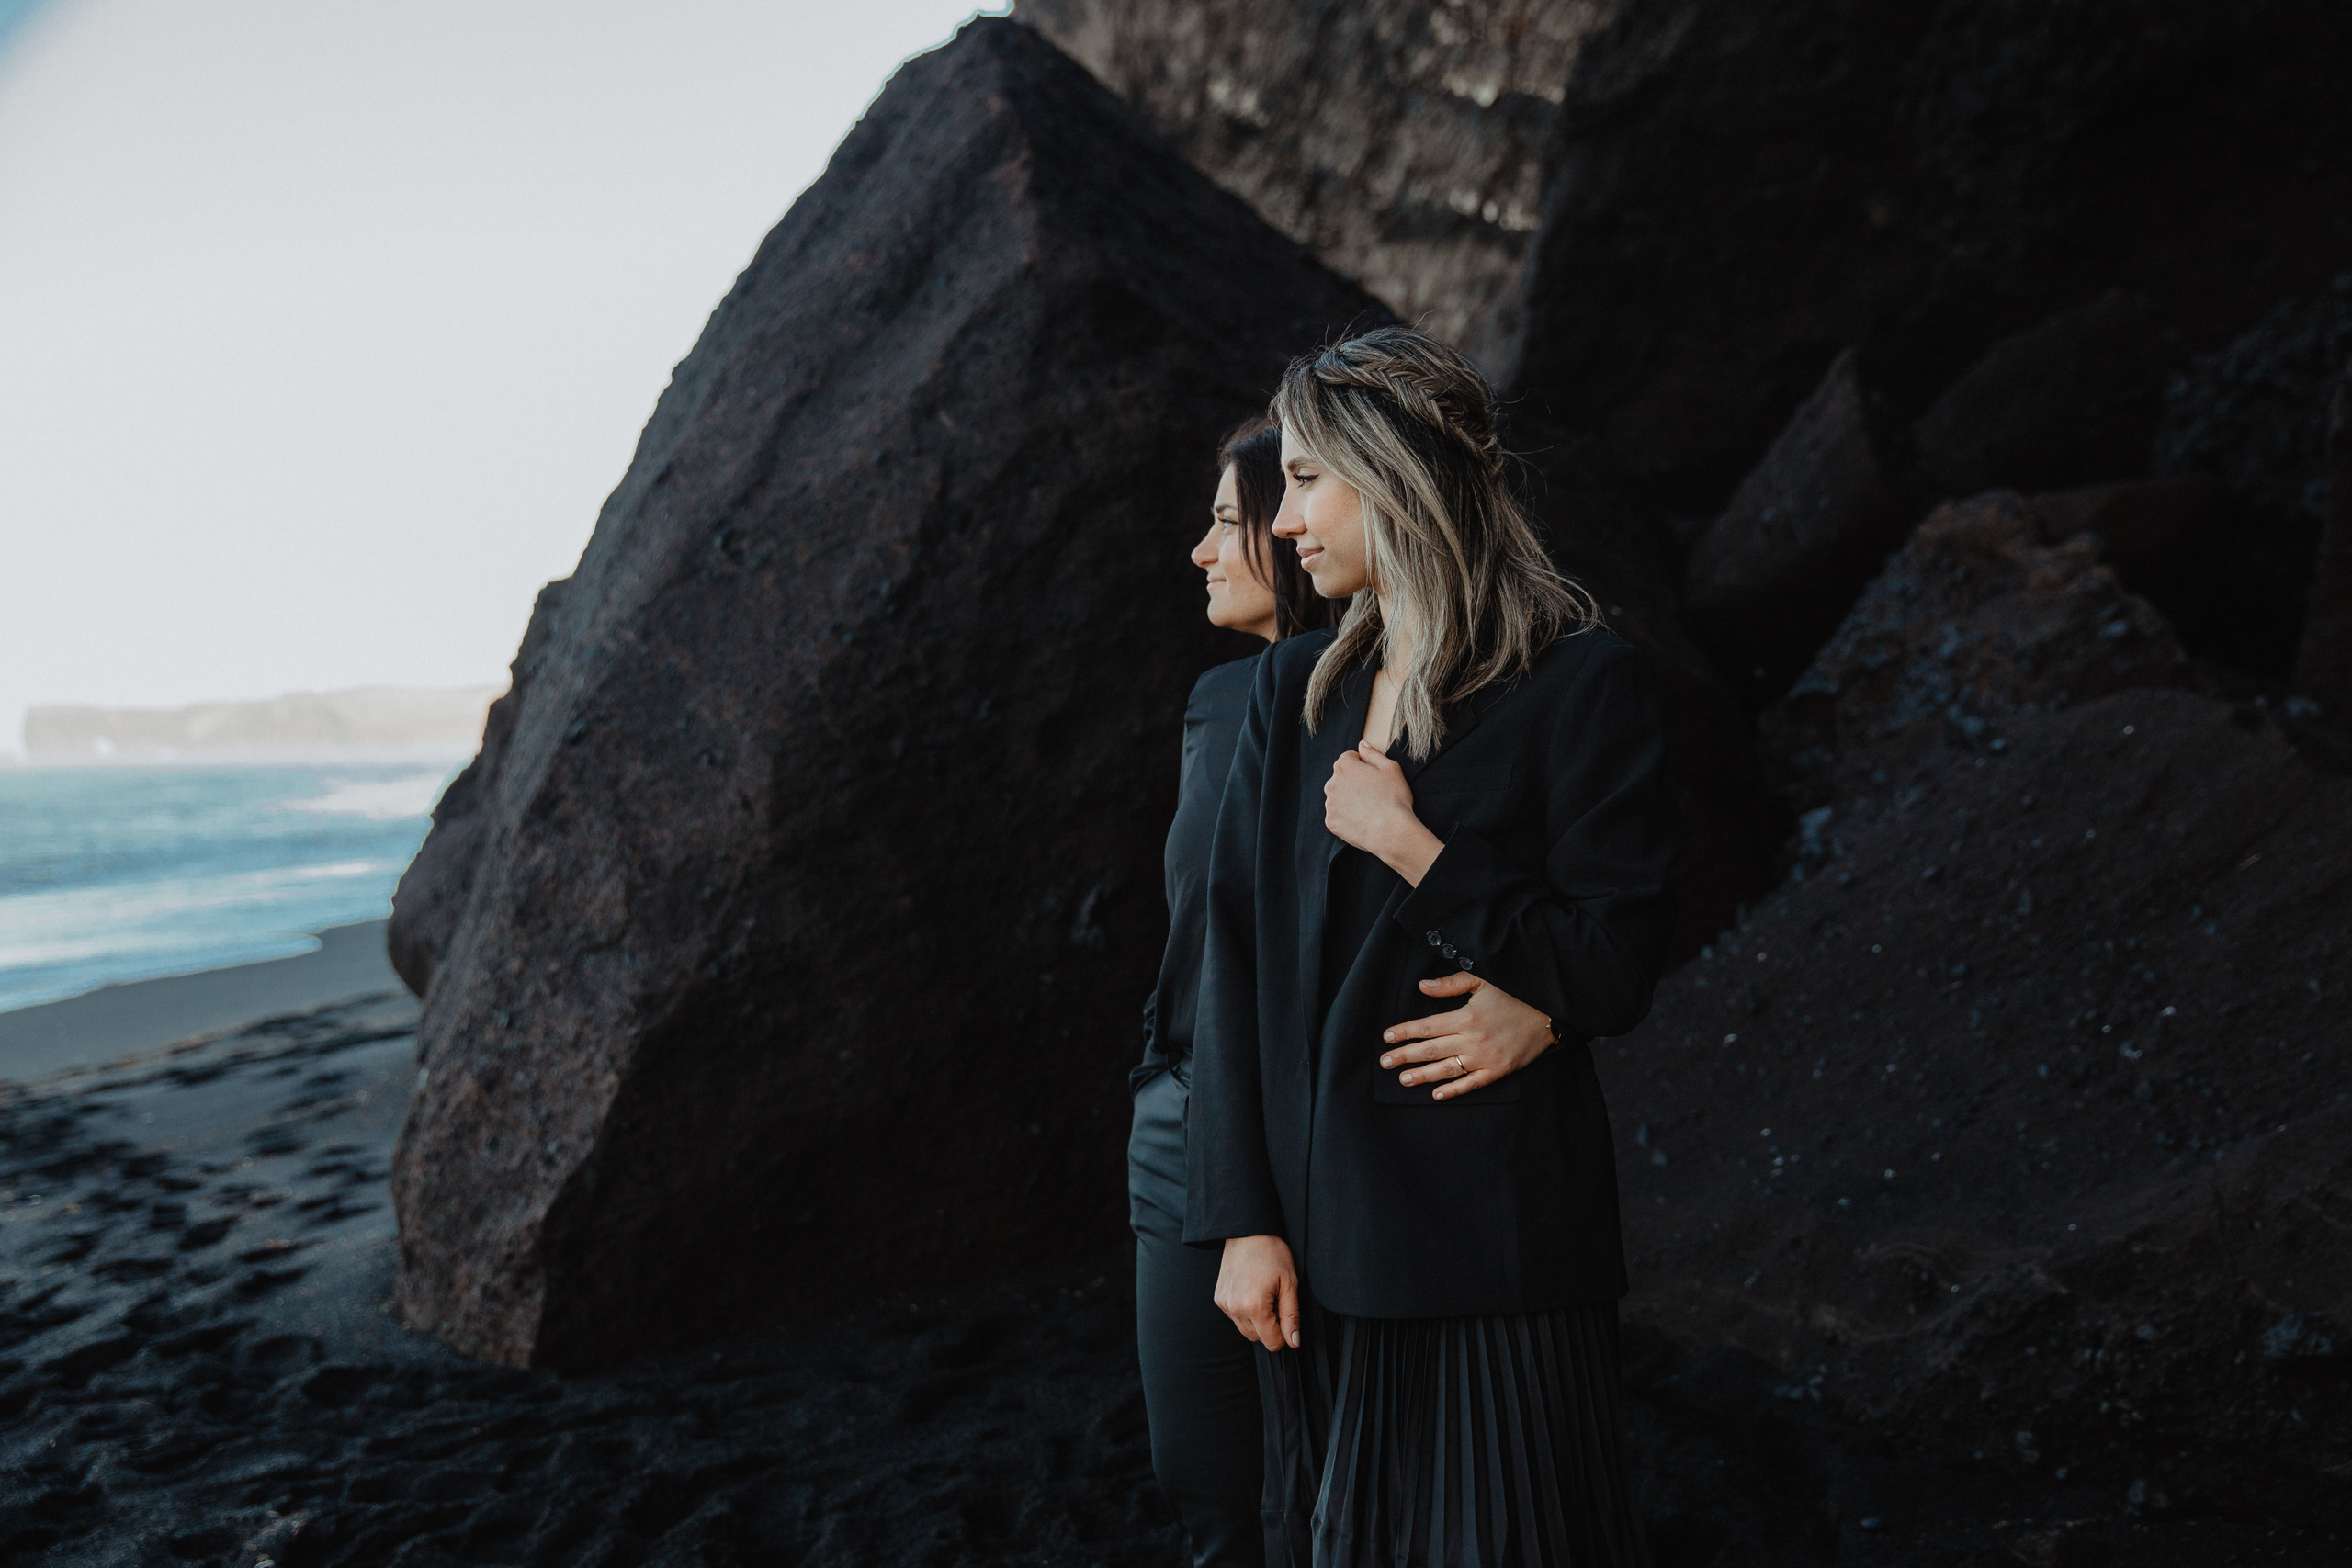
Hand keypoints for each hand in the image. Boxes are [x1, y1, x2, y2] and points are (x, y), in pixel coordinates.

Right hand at [1214, 1234, 1300, 1349]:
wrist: (1247, 1232)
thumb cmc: (1271, 1253)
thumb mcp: (1289, 1283)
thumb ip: (1291, 1316)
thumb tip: (1293, 1342)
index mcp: (1255, 1307)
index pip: (1272, 1343)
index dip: (1284, 1334)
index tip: (1286, 1315)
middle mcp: (1235, 1309)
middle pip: (1258, 1338)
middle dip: (1270, 1327)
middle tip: (1276, 1301)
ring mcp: (1224, 1304)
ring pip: (1245, 1330)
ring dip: (1257, 1321)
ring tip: (1264, 1295)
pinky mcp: (1218, 1298)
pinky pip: (1235, 1317)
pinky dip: (1245, 1312)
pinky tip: (1251, 1292)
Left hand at [1325, 743, 1443, 884]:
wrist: (1392, 832)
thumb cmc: (1394, 799)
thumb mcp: (1391, 768)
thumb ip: (1372, 754)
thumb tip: (1362, 744)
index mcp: (1344, 767)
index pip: (1349, 758)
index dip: (1364, 765)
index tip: (1374, 776)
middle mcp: (1332, 784)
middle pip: (1341, 777)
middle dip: (1354, 782)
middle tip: (1373, 794)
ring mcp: (1330, 804)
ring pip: (1338, 797)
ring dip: (1349, 799)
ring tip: (1368, 808)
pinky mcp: (1331, 822)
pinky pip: (1337, 815)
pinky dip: (1347, 817)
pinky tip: (1362, 820)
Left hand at [1378, 972, 1554, 1100]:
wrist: (1549, 1015)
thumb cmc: (1516, 994)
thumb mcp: (1484, 981)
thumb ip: (1451, 984)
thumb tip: (1422, 986)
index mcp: (1466, 1017)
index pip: (1427, 1027)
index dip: (1404, 1032)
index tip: (1387, 1038)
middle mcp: (1473, 1040)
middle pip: (1431, 1050)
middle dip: (1405, 1056)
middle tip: (1384, 1063)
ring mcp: (1485, 1058)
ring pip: (1447, 1069)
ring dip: (1423, 1075)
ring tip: (1403, 1079)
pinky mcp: (1498, 1071)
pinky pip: (1472, 1084)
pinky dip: (1454, 1090)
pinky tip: (1436, 1094)